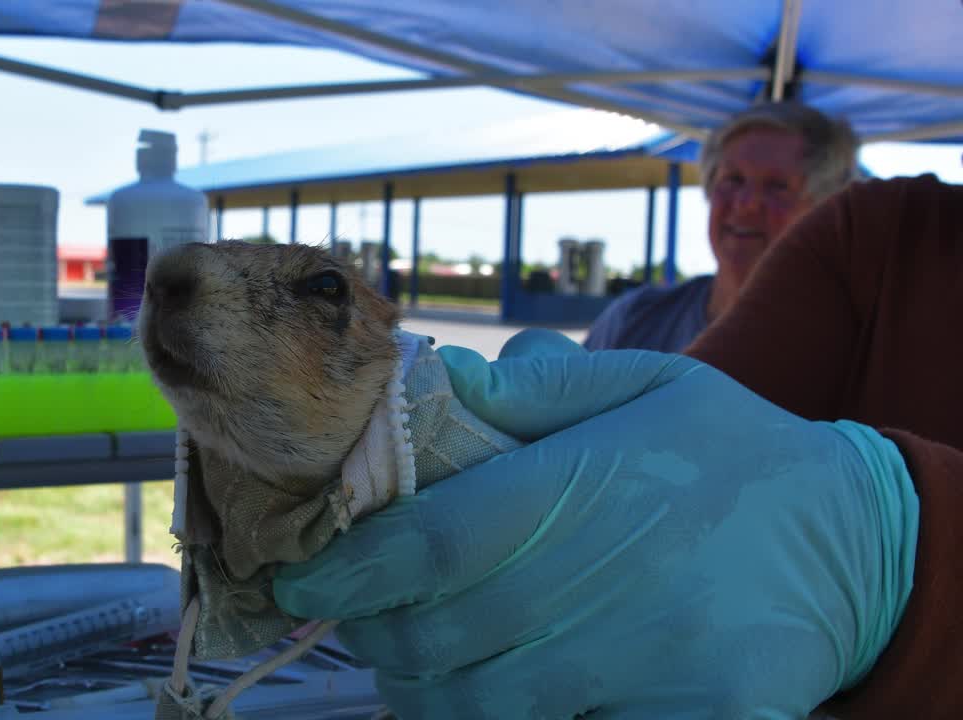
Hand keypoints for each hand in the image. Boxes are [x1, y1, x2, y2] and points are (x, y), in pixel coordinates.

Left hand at [274, 329, 917, 718]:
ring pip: (486, 708)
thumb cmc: (727, 450)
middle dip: (375, 637)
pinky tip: (493, 701)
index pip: (431, 543)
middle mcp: (603, 582)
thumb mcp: (645, 384)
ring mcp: (647, 663)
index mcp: (581, 491)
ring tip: (408, 665)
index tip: (301, 577)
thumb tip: (441, 381)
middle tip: (357, 619)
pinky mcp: (692, 717)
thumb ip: (539, 386)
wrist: (853, 533)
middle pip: (439, 639)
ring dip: (423, 692)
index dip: (350, 569)